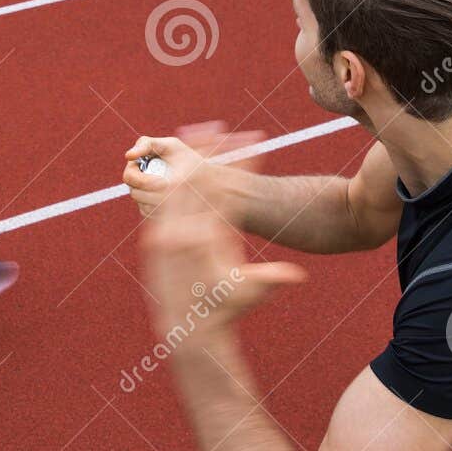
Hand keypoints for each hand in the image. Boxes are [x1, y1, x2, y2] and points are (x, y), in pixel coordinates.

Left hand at [139, 127, 304, 342]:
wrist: (187, 325)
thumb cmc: (223, 308)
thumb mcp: (246, 294)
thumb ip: (268, 282)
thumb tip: (296, 275)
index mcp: (203, 236)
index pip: (222, 189)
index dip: (240, 164)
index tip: (255, 143)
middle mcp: (178, 230)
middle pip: (192, 179)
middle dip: (208, 151)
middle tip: (222, 125)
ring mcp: (162, 231)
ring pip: (172, 184)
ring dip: (185, 162)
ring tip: (200, 133)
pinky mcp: (155, 234)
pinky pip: (162, 198)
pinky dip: (172, 178)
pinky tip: (182, 162)